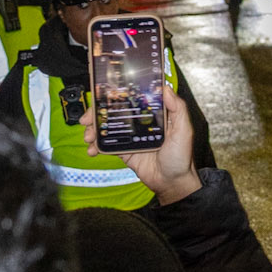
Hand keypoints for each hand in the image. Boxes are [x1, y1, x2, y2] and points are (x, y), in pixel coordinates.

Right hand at [84, 80, 199, 204]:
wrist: (171, 183)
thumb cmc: (181, 157)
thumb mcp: (184, 130)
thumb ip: (178, 109)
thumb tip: (166, 88)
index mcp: (154, 114)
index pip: (132, 98)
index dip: (116, 95)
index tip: (102, 94)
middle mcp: (140, 122)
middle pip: (115, 111)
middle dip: (98, 113)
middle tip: (88, 118)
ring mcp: (131, 136)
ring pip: (108, 127)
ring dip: (94, 129)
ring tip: (88, 136)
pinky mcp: (124, 151)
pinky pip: (107, 145)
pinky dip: (96, 146)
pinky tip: (92, 149)